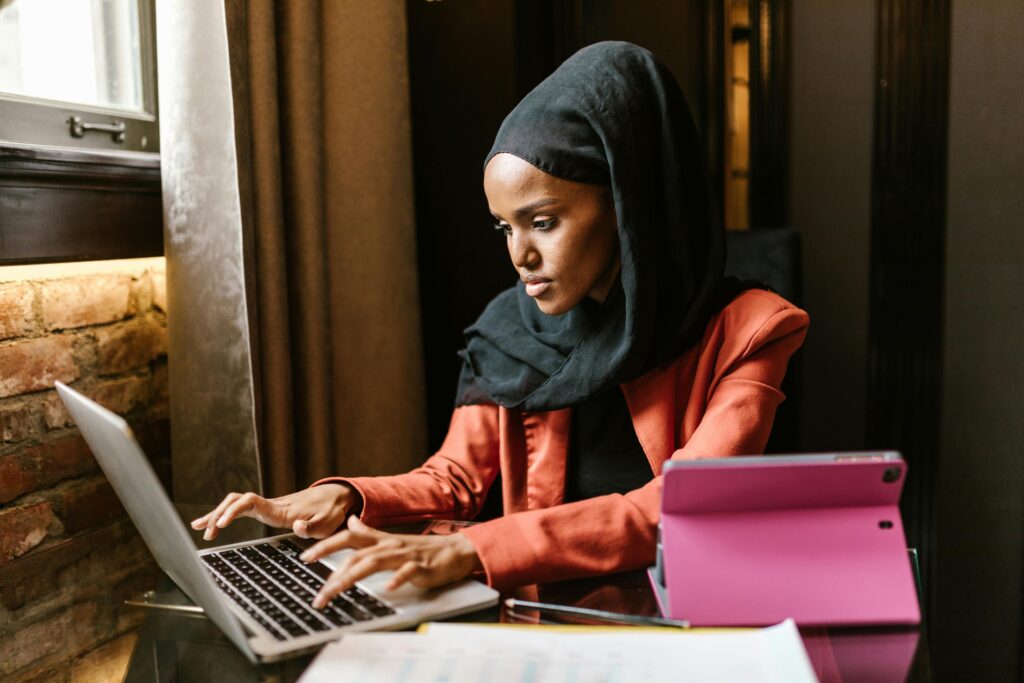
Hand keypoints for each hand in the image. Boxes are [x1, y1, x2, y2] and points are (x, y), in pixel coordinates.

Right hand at [190, 483, 359, 540]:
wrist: (337, 496)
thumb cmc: (331, 511)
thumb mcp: (327, 523)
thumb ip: (311, 527)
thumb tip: (296, 525)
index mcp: (281, 509)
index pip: (251, 503)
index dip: (234, 511)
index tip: (221, 525)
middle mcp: (271, 504)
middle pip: (236, 501)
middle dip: (218, 514)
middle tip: (207, 533)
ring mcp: (268, 506)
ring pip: (235, 503)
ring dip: (217, 514)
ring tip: (198, 528)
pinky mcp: (268, 509)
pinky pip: (241, 509)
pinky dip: (225, 515)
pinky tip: (212, 525)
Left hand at [299, 516, 483, 608]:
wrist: (454, 551)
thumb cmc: (420, 549)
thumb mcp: (391, 539)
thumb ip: (368, 532)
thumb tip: (351, 521)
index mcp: (380, 540)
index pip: (348, 538)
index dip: (326, 545)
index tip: (306, 557)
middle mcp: (389, 546)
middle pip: (356, 555)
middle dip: (333, 573)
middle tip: (319, 594)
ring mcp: (404, 556)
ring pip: (374, 563)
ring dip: (352, 578)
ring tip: (336, 591)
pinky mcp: (421, 567)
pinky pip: (407, 572)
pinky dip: (397, 579)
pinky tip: (388, 588)